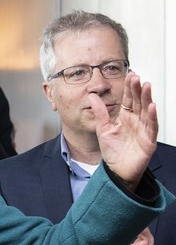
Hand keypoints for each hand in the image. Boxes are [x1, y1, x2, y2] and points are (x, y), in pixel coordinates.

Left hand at [94, 72, 156, 188]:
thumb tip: (92, 96)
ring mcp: (144, 129)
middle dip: (138, 89)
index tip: (129, 75)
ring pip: (147, 111)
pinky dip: (152, 116)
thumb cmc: (112, 151)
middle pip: (139, 102)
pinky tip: (151, 106)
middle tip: (136, 77)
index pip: (129, 99)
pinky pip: (151, 126)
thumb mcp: (103, 129)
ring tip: (146, 86)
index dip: (129, 87)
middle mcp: (136, 121)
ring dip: (147, 98)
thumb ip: (99, 112)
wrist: (116, 170)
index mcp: (125, 117)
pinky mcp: (149, 139)